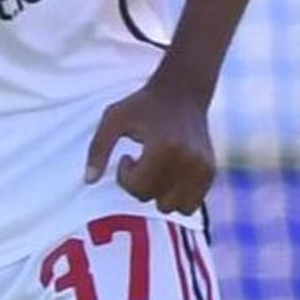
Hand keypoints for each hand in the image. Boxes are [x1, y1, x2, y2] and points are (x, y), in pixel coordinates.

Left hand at [88, 72, 217, 212]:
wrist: (182, 92)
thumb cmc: (142, 105)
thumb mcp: (113, 119)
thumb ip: (97, 150)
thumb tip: (88, 181)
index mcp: (165, 147)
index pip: (138, 188)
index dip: (125, 176)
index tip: (127, 156)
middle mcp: (189, 159)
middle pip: (153, 199)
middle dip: (140, 184)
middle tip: (141, 160)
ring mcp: (203, 167)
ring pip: (173, 207)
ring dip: (159, 194)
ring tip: (156, 170)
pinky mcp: (210, 171)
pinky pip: (191, 204)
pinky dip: (176, 197)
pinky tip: (169, 175)